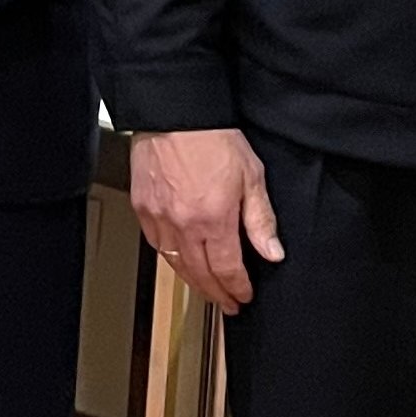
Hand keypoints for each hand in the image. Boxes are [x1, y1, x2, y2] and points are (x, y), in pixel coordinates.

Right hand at [128, 129, 282, 314]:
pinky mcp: (143, 207)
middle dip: (216, 293)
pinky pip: (156, 244)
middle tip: (227, 303)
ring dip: (193, 281)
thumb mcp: (251, 176)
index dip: (237, 288)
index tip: (244, 296)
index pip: (227, 269)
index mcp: (213, 219)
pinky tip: (179, 260)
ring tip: (206, 288)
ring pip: (175, 264)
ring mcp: (159, 218)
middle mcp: (183, 225)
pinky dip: (170, 258)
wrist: (175, 113)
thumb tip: (272, 252)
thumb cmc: (212, 137)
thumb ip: (261, 219)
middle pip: (200, 274)